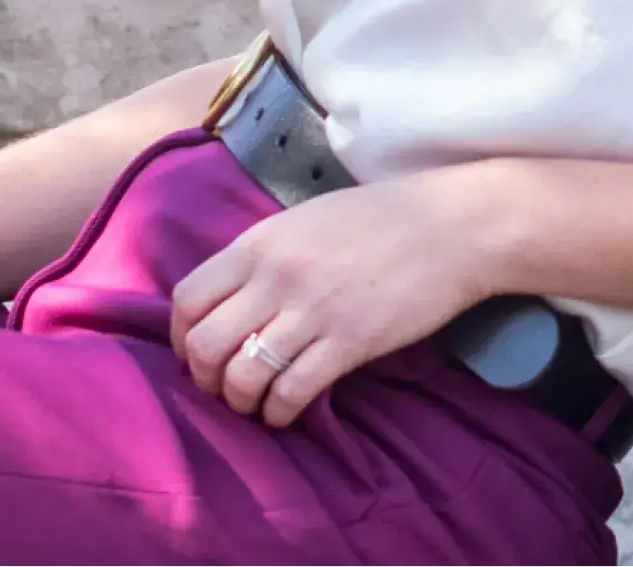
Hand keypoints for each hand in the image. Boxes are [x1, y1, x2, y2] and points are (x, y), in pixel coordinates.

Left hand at [169, 175, 498, 427]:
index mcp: (259, 243)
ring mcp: (312, 311)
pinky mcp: (349, 342)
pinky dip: (279, 412)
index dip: (181, 336)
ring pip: (243, 375)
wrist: (451, 227)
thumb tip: (231, 296)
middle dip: (204, 377)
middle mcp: (276, 276)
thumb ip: (263, 255)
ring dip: (239, 401)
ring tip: (252, 405)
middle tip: (221, 387)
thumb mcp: (304, 221)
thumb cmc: (380, 219)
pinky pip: (293, 391)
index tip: (193, 352)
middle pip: (206, 343)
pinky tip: (284, 414)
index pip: (188, 298)